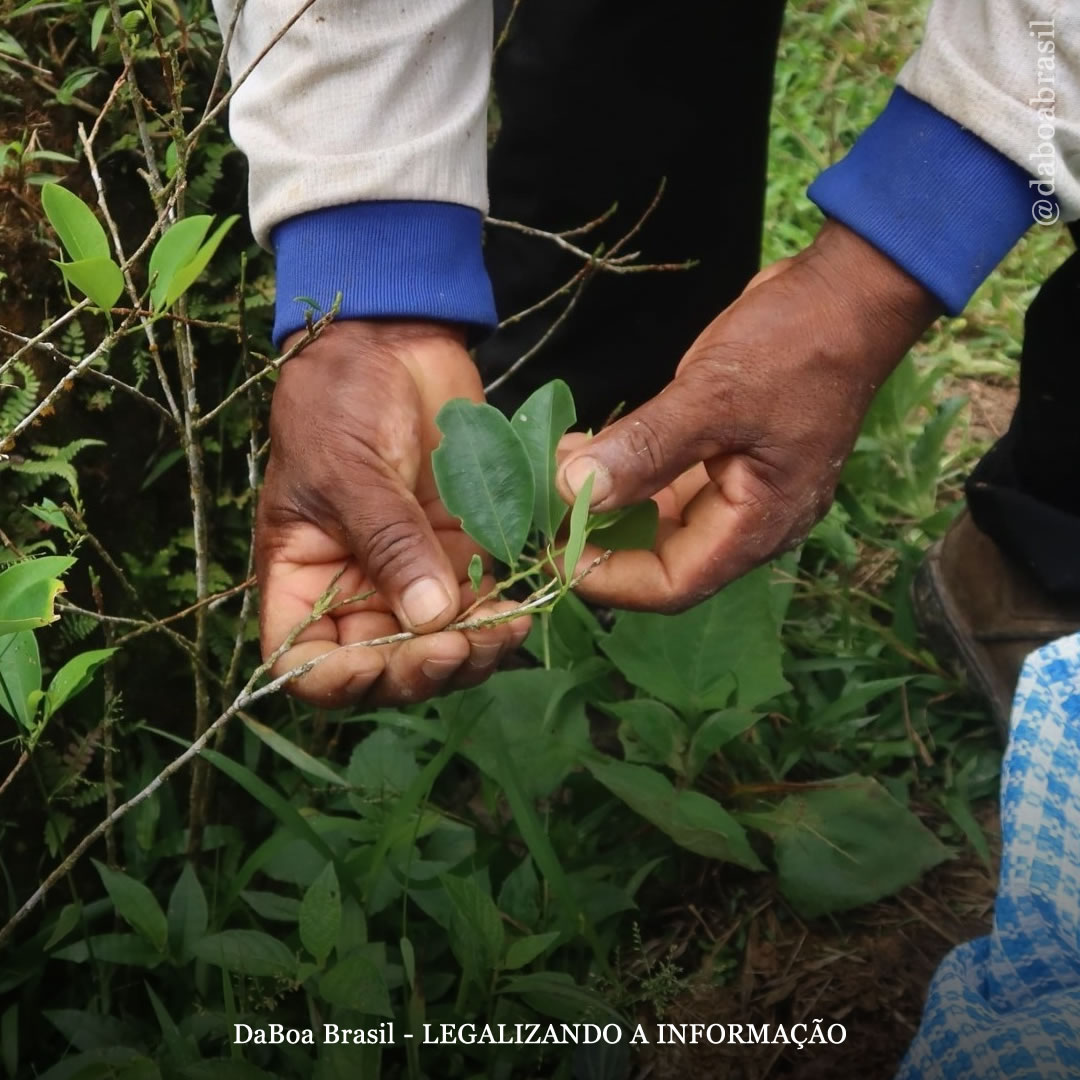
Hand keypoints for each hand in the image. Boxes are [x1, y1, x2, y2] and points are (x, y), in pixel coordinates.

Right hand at [256, 321, 530, 706]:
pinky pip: (482, 605)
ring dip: (476, 650)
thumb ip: (388, 543)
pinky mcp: (461, 555)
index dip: (338, 682)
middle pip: (385, 670)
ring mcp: (413, 577)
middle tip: (464, 644)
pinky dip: (504, 612)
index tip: (379, 662)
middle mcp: (356, 592)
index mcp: (304, 579)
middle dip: (425, 670)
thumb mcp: (349, 469)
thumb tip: (429, 619)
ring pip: (442, 648)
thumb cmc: (341, 398)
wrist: (393, 344)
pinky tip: (529, 597)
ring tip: (509, 623)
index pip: (306, 665)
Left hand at [556, 221, 941, 610]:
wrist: (847, 293)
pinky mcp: (727, 454)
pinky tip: (586, 447)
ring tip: (554, 469)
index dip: (612, 578)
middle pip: (663, 556)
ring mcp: (740, 486)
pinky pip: (668, 479)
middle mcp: (749, 518)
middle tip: (542, 512)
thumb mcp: (714, 396)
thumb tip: (573, 491)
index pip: (675, 583)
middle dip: (601, 537)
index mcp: (759, 523)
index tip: (554, 552)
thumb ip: (645, 448)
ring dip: (608, 499)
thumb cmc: (795, 345)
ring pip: (661, 516)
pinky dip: (627, 469)